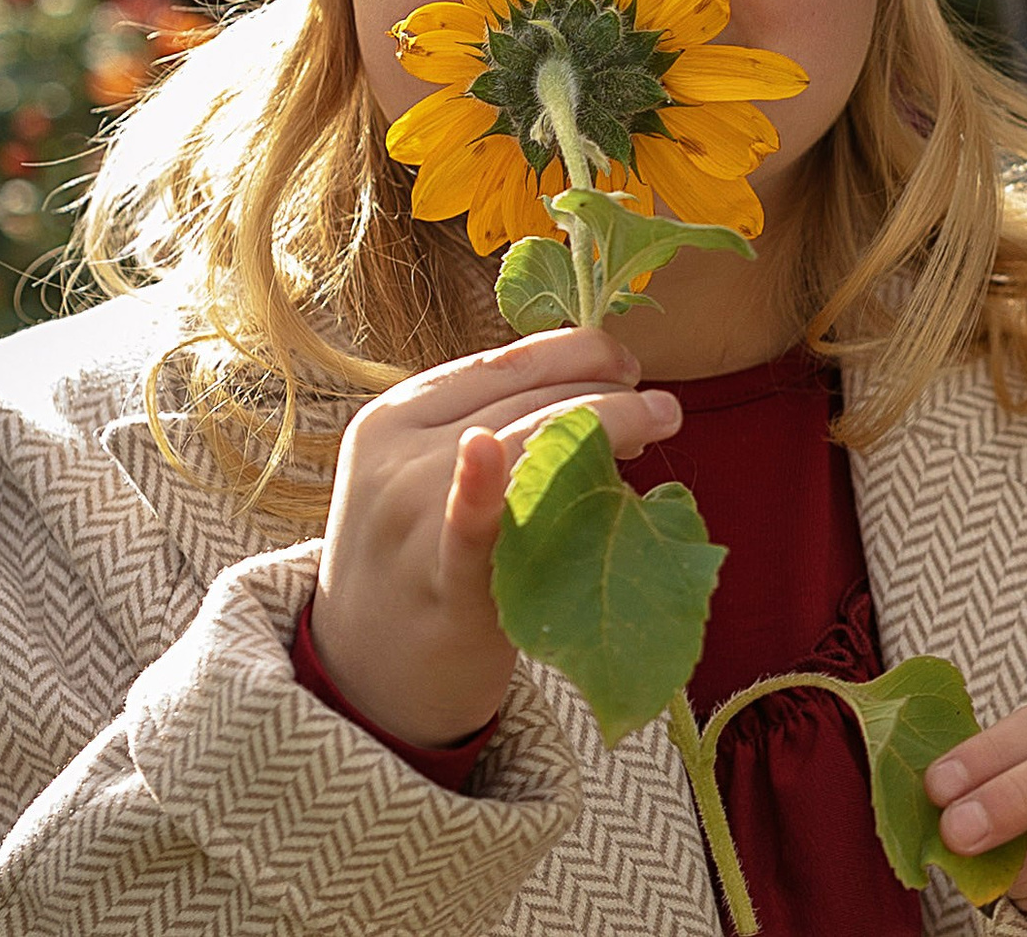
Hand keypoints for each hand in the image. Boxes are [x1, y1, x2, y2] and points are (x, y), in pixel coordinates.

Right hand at [310, 325, 680, 746]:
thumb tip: (597, 391)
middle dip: (602, 392)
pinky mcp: (439, 580)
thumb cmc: (421, 565)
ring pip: (523, 443)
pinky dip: (487, 487)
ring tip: (661, 418)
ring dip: (605, 423)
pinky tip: (508, 459)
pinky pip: (470, 524)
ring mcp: (411, 516)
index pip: (500, 362)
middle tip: (659, 404)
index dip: (574, 351)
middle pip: (521, 401)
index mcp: (394, 417)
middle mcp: (396, 456)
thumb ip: (487, 431)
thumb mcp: (422, 479)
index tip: (624, 361)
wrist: (365, 676)